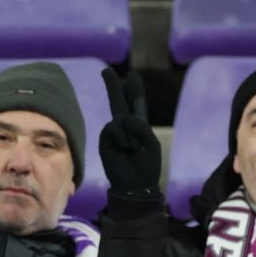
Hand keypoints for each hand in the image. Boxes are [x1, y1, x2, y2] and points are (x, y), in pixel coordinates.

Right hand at [98, 67, 161, 198]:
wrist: (135, 186)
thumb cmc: (147, 166)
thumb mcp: (150, 142)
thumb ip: (139, 125)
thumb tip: (121, 117)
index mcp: (139, 127)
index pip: (137, 105)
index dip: (134, 91)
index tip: (133, 77)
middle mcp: (125, 128)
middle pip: (119, 102)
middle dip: (113, 86)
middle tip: (106, 70)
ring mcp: (114, 134)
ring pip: (120, 117)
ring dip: (130, 133)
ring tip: (132, 149)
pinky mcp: (105, 140)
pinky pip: (113, 127)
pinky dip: (122, 137)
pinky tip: (125, 149)